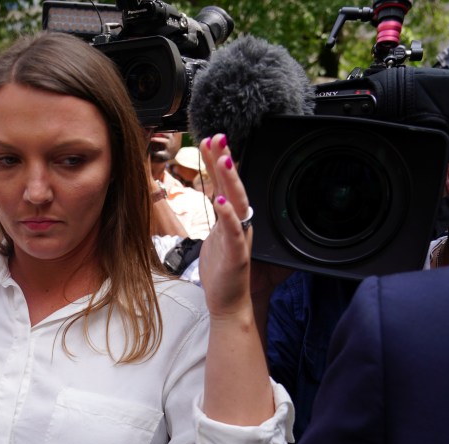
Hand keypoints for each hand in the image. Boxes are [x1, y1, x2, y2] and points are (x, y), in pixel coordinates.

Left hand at [197, 134, 252, 316]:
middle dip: (225, 160)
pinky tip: (220, 201)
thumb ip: (218, 216)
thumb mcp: (216, 237)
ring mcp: (239, 237)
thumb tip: (214, 195)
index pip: (224, 184)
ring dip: (229, 181)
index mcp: (232, 219)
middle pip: (233, 186)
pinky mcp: (237, 254)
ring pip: (236, 204)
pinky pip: (233, 232)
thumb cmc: (221, 271)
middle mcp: (238, 224)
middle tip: (218, 136)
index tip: (209, 140)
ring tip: (222, 159)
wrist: (229, 302)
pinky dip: (228, 215)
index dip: (217, 162)